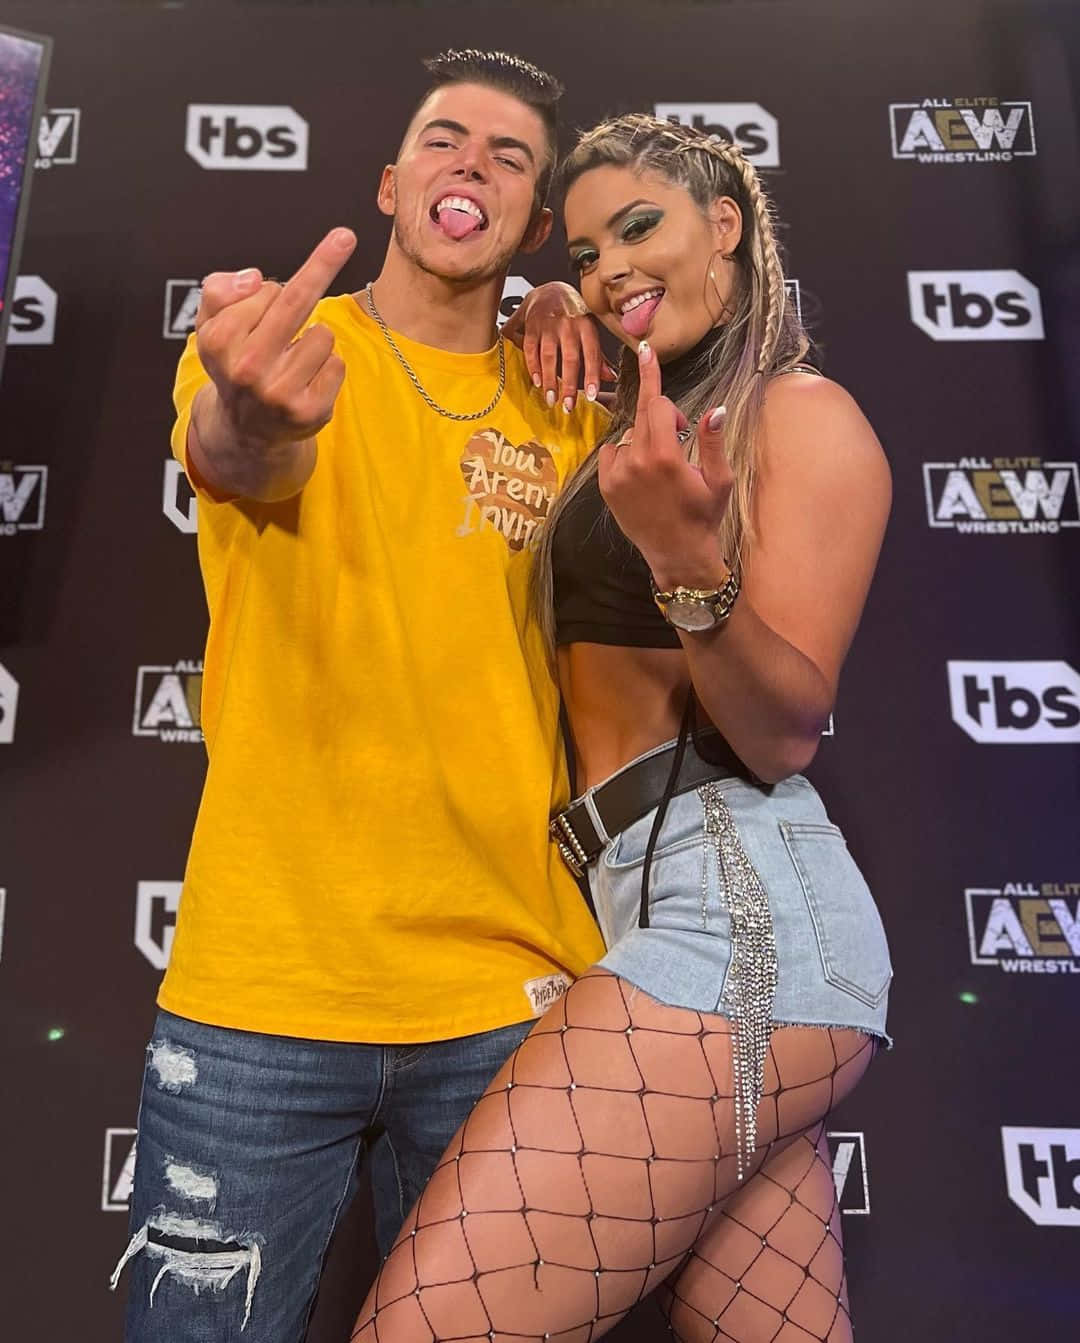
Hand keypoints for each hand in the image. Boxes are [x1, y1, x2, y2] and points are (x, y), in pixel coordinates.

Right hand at [194, 227, 356, 451]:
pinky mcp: (310, 412)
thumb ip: (219, 290)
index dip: (272, 292)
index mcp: (220, 341)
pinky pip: (338, 364)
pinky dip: (328, 367)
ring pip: (323, 334)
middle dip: (323, 262)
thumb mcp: (210, 324)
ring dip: (314, 340)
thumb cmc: (234, 362)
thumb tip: (255, 279)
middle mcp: (248, 369)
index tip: (281, 274)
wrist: (246, 429)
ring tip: (292, 359)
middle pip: (295, 301)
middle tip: (346, 236)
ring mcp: (280, 394)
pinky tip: (306, 380)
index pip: (266, 291)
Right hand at [501, 281, 615, 411]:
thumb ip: (598, 354)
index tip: (591, 396)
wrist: (549, 288)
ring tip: (551, 399)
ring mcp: (549, 325)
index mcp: (587, 325)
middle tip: (568, 406)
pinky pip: (531, 349)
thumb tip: (611, 377)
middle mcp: (569, 324)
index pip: (592, 354)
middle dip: (569, 385)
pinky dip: (533, 367)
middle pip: (570, 358)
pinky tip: (536, 382)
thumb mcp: (589, 328)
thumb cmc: (573, 312)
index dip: (592, 376)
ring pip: (549, 356)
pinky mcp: (532, 326)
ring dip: (550, 380)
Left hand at [598, 340, 733, 588]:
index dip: (656, 381)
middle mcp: (637, 462)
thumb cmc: (704, 517)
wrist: (677, 555)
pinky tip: (641, 474)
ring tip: (661, 468)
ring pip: (629, 435)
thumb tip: (715, 410)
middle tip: (679, 436)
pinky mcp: (606, 487)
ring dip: (645, 439)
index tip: (646, 352)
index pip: (656, 404)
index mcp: (666, 456)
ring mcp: (617, 476)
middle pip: (643, 415)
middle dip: (662, 416)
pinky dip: (625, 455)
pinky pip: (613, 453)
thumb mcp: (719, 480)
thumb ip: (713, 441)